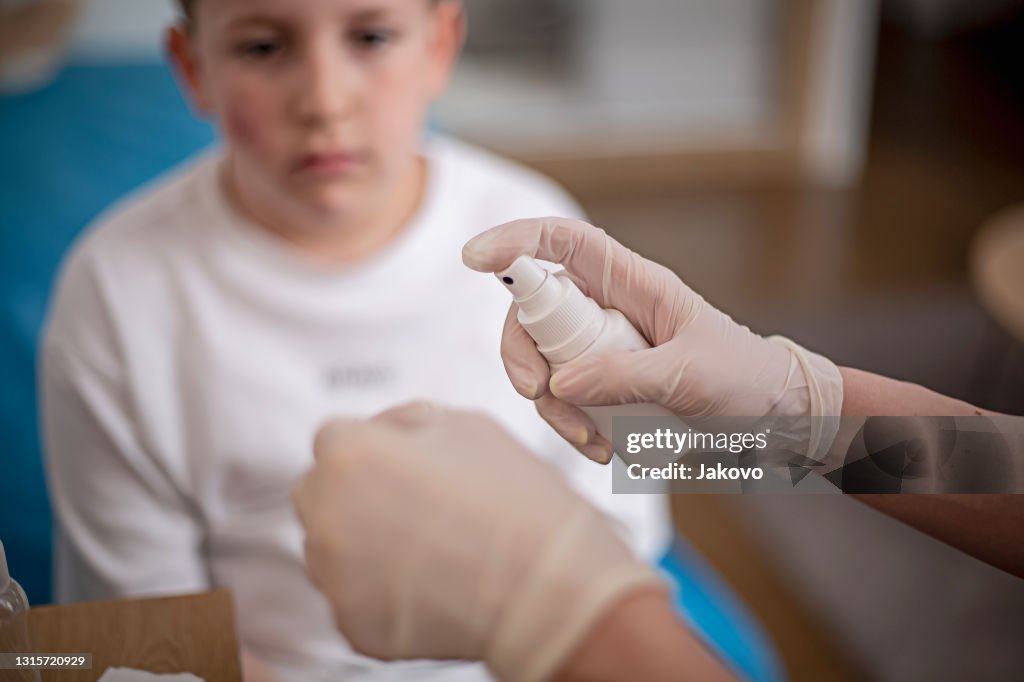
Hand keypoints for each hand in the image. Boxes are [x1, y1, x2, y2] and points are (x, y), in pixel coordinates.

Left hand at [293, 402, 663, 681]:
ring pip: (330, 546)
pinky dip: (378, 591)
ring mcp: (335, 575)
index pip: (333, 438)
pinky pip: (352, 596)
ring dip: (361, 541)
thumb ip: (406, 419)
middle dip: (355, 492)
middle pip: (321, 491)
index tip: (398, 465)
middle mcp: (328, 513)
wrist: (549, 587)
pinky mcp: (352, 625)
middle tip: (413, 504)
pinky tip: (427, 581)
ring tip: (427, 545)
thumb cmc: (516, 503)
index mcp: (350, 453)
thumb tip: (380, 430)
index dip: (372, 447)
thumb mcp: (465, 423)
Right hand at [462, 217, 842, 462]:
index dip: (516, 240)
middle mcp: (608, 311)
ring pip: (544, 363)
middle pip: (535, 311)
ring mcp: (602, 350)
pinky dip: (572, 426)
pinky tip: (605, 448)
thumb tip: (561, 384)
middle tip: (535, 393)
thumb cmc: (745, 381)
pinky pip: (564, 401)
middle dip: (522, 352)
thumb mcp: (691, 375)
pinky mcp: (603, 387)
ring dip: (552, 405)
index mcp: (633, 285)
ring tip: (591, 440)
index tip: (474, 259)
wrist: (775, 421)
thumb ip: (626, 376)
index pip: (564, 244)